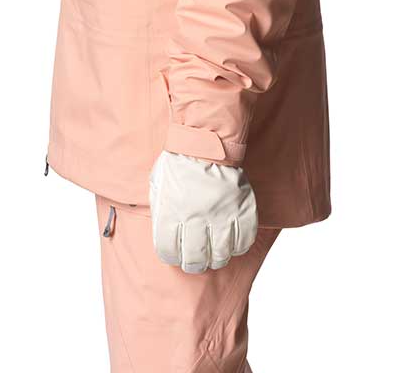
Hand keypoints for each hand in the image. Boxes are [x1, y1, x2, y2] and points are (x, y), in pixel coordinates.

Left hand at [149, 149, 258, 272]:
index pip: (168, 252)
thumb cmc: (179, 161)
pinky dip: (238, 246)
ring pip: (220, 254)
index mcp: (171, 211)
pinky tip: (232, 242)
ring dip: (216, 258)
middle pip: (195, 259)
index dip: (171, 256)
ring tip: (214, 254)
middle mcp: (196, 217)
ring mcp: (221, 213)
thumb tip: (162, 233)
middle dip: (193, 264)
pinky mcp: (242, 208)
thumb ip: (159, 210)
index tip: (175, 253)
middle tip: (196, 261)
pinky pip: (244, 240)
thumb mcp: (158, 184)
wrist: (207, 139)